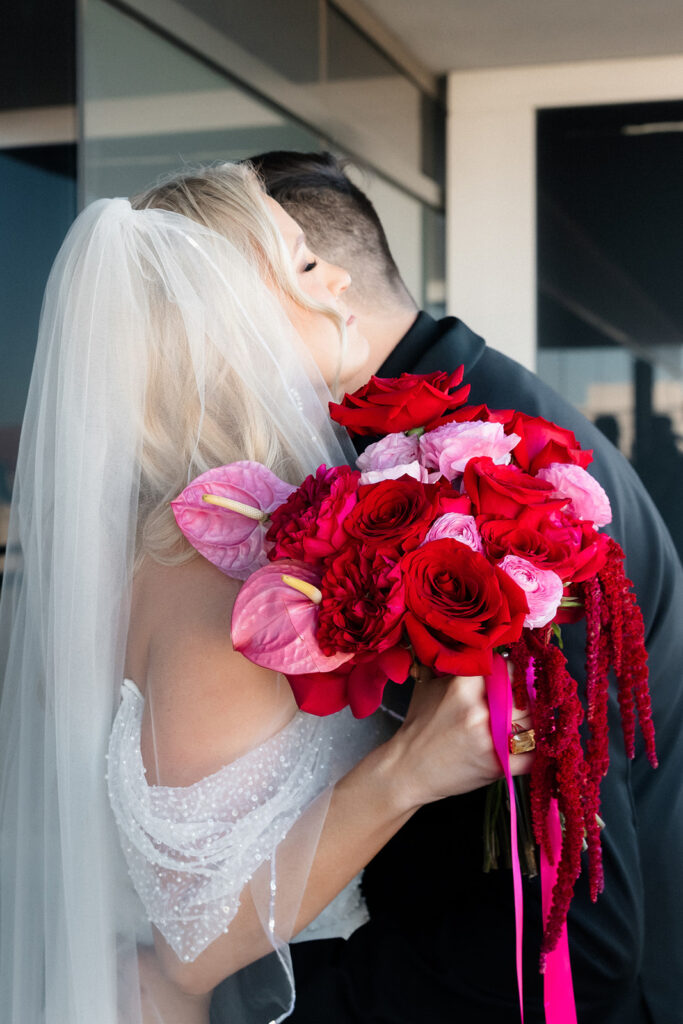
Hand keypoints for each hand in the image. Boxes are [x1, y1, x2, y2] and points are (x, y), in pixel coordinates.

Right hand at [388, 665, 534, 811]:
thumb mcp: (428, 686)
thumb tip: (478, 650)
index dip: (513, 672)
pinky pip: (534, 755)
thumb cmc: (419, 727)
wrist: (407, 769)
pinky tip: (531, 744)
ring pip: (534, 722)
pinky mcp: (498, 765)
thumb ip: (454, 667)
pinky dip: (537, 750)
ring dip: (535, 721)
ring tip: (529, 721)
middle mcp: (479, 710)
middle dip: (527, 697)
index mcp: (462, 687)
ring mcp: (491, 739)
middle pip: (525, 695)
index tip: (513, 677)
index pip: (506, 668)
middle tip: (525, 700)